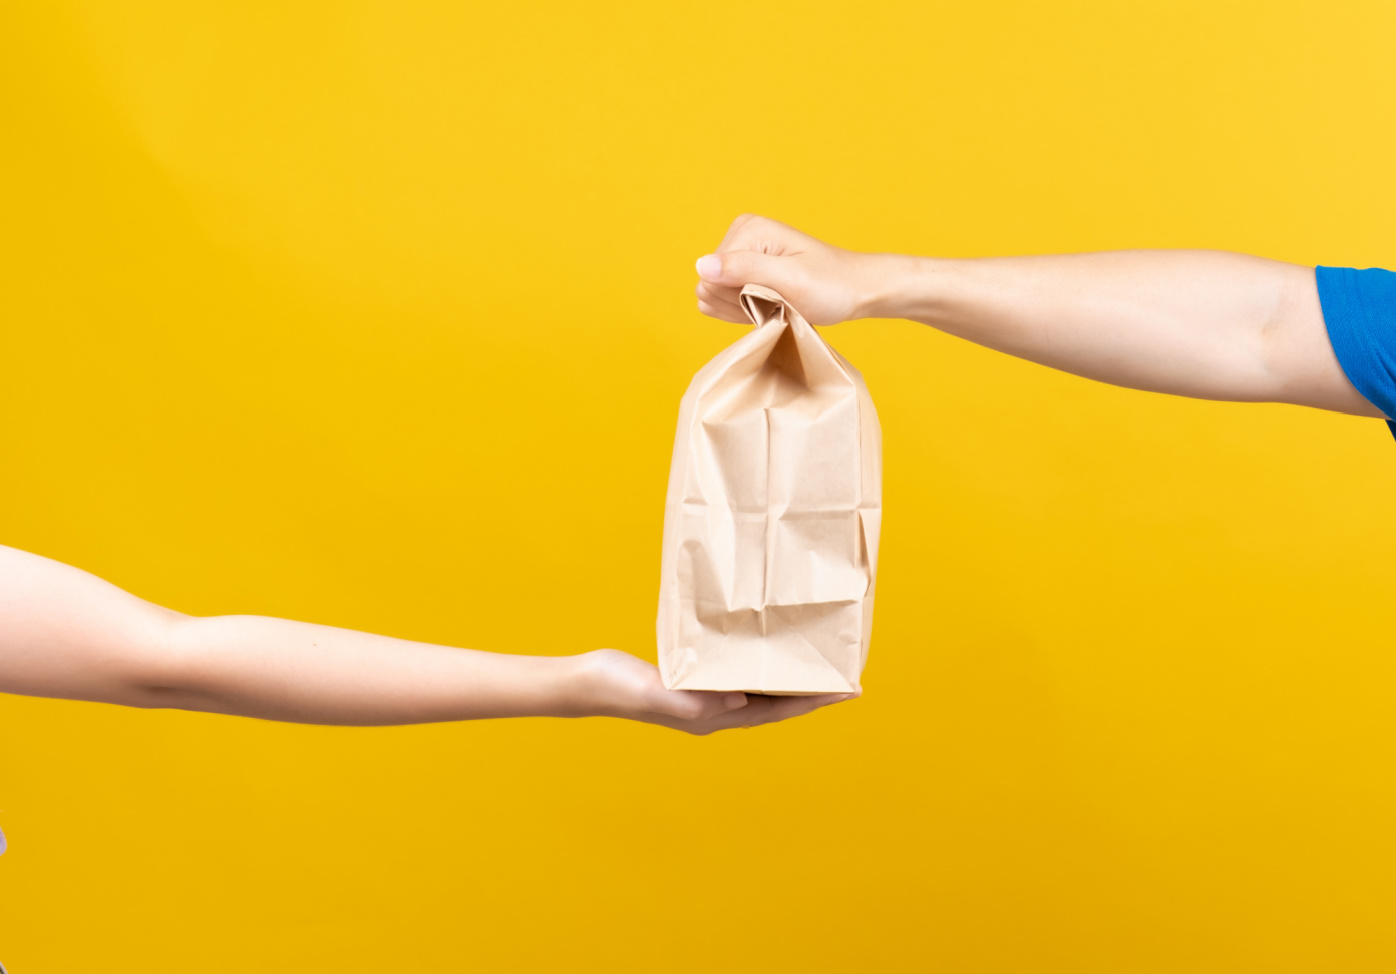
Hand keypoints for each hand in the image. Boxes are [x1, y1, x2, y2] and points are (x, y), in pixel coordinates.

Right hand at [575, 649, 857, 735]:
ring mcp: (703, 698)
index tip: (846, 692)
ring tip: (813, 664)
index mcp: (712, 718)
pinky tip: (764, 651)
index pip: (775, 712)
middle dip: (810, 693)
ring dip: (787, 680)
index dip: (812, 703)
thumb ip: (697, 701)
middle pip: (775, 704)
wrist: (587, 681)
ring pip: (759, 691)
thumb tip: (743, 702)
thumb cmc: (620, 687)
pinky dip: (758, 666)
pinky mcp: (691, 680)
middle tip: (844, 676)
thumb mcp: (659, 693)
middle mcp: (714, 712)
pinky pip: (736, 674)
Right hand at [694, 214, 882, 325]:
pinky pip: (722, 299)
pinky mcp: (744, 269)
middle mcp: (740, 235)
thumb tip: (701, 266)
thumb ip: (745, 270)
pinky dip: (742, 311)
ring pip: (714, 296)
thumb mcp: (790, 280)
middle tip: (777, 301)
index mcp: (747, 229)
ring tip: (775, 303)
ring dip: (742, 309)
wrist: (854, 290)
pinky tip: (767, 306)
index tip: (774, 297)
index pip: (710, 277)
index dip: (739, 298)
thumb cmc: (829, 286)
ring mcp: (741, 253)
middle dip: (740, 303)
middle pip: (710, 286)